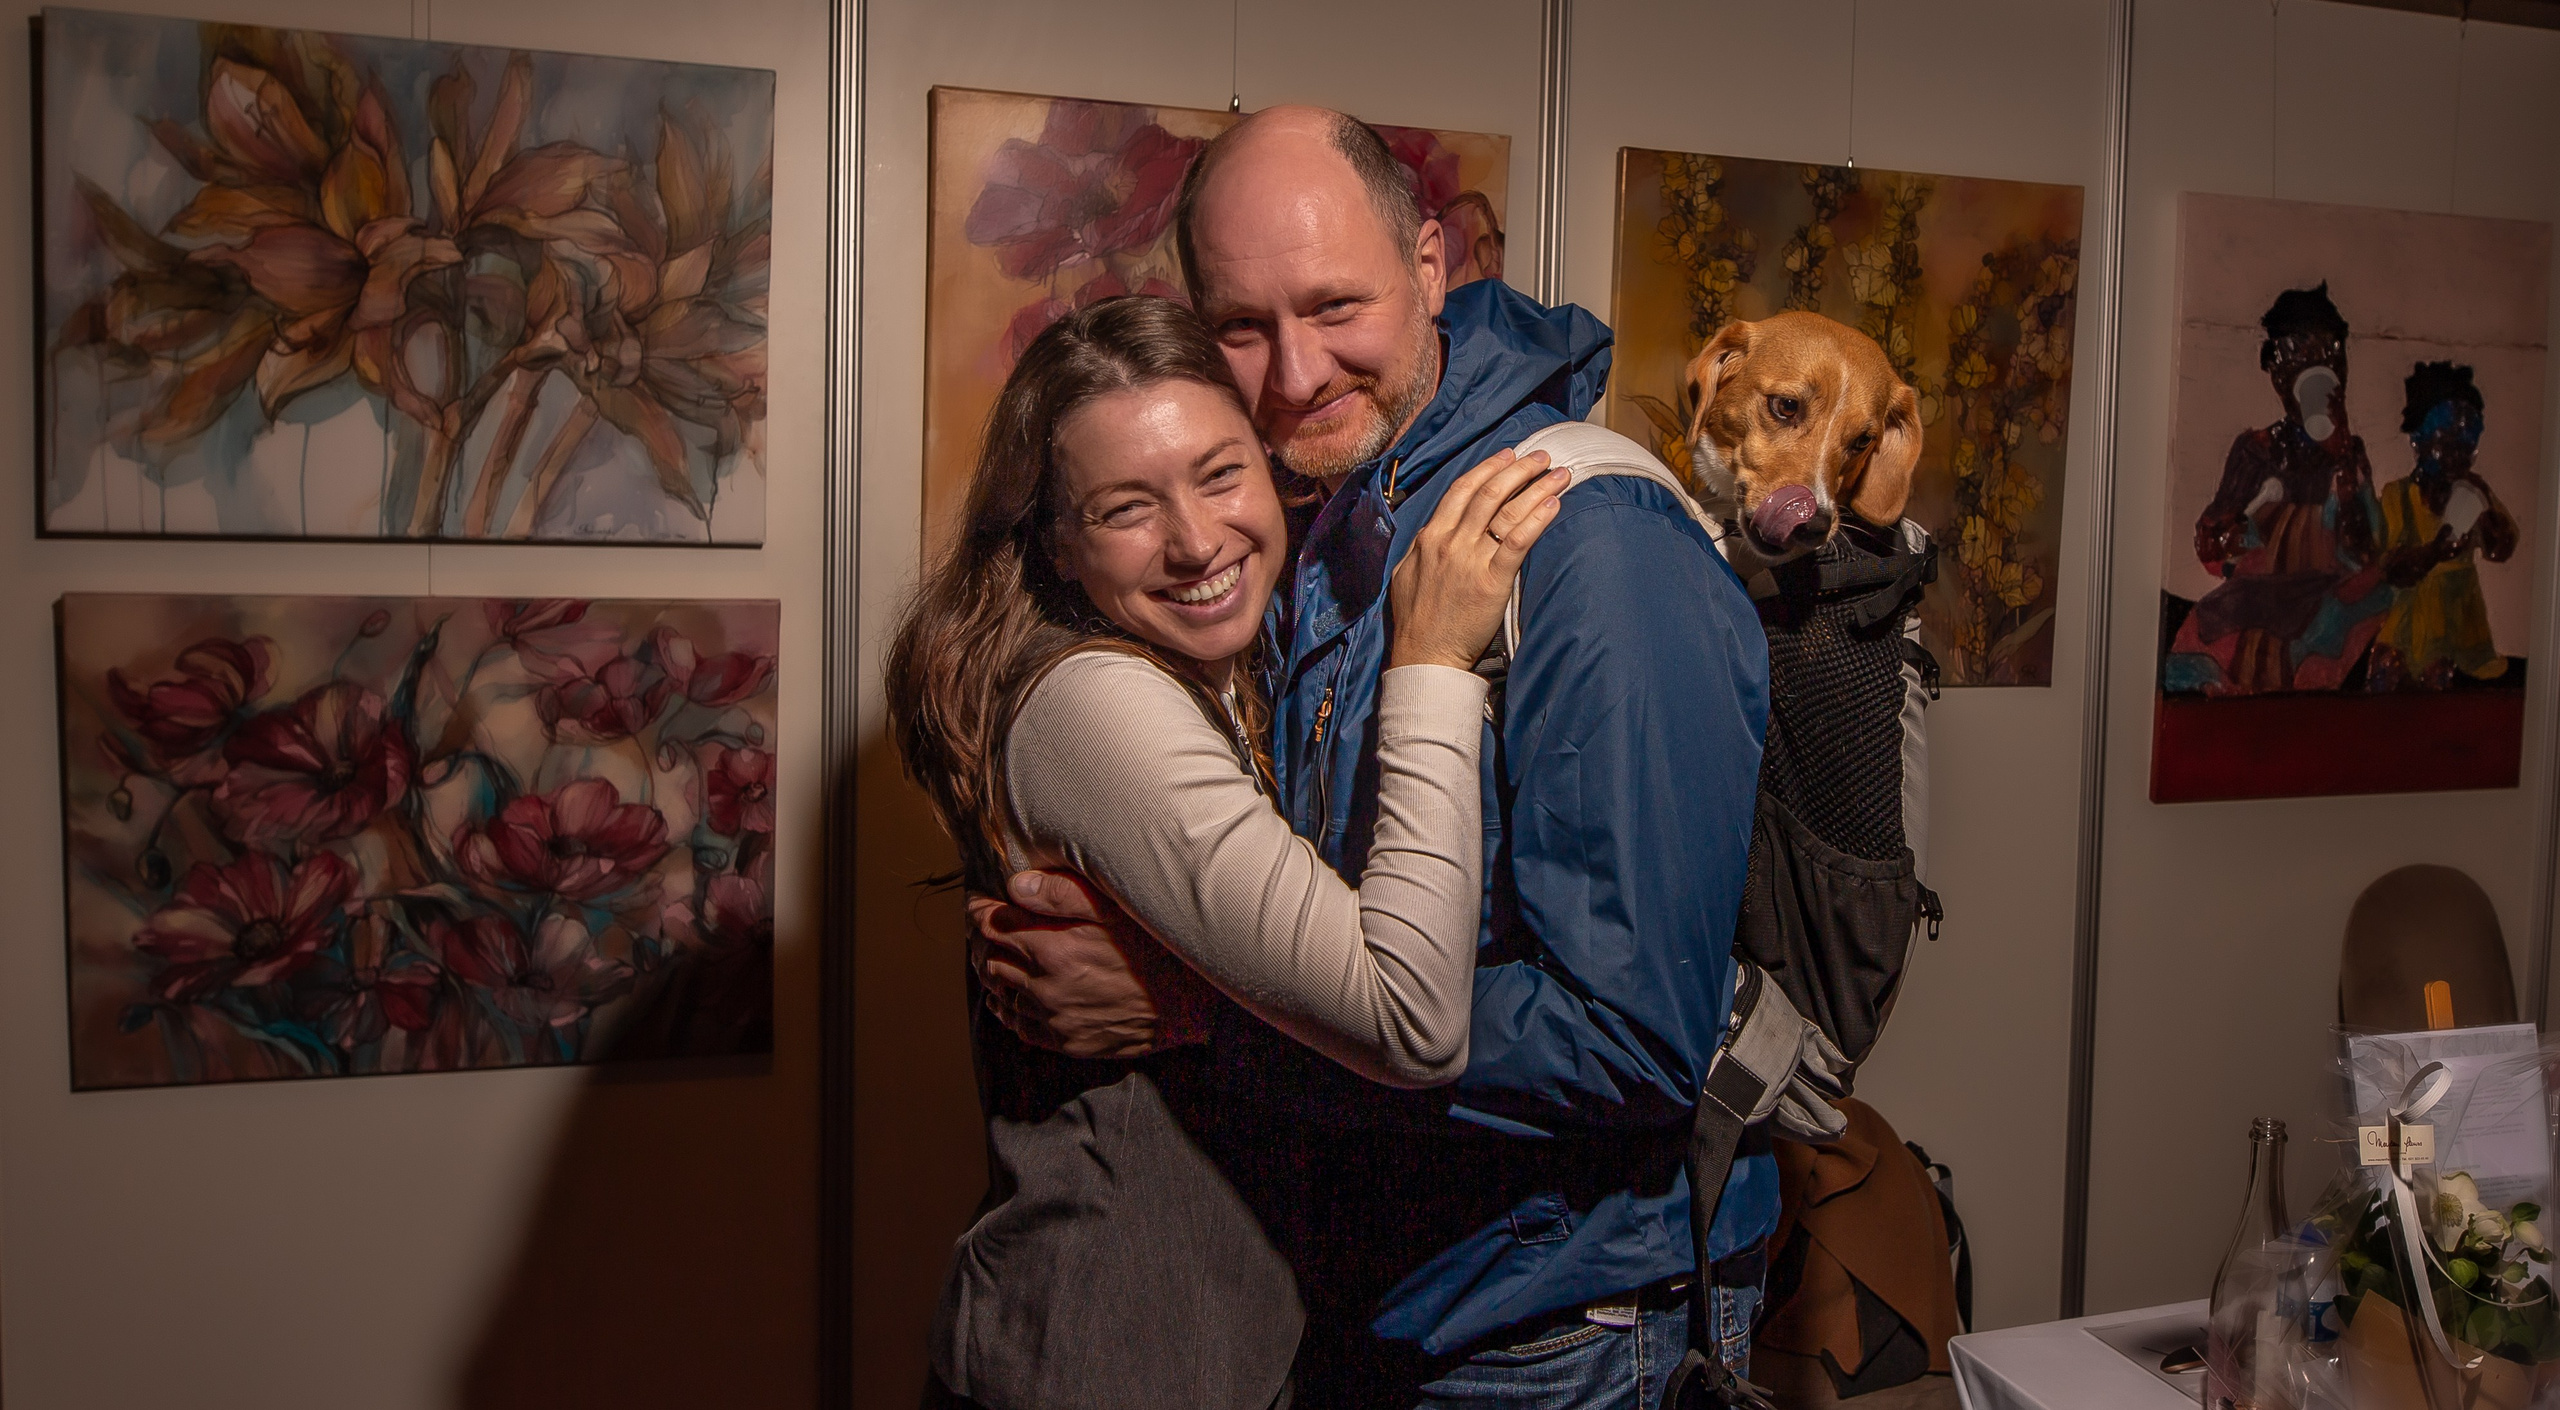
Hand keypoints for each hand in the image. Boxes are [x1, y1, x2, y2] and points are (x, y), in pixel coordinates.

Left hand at [969, 869, 1211, 1058]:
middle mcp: (1046, 987)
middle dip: (980, 939)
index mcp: (1053, 948)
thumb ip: (1062, 894)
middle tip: (983, 924)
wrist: (1196, 1004)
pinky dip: (1007, 1007)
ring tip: (992, 954)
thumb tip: (1017, 885)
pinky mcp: (1067, 1041)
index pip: (991, 926)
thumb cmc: (1160, 947)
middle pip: (988, 960)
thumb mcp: (1117, 907)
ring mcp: (1055, 1018)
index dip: (978, 910)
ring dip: (990, 971)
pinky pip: (1020, 1026)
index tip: (979, 900)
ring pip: (1000, 994)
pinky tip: (1011, 994)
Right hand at [1388, 448, 1567, 669]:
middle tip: (1541, 457)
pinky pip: (1517, 542)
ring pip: (1506, 511)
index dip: (1488, 468)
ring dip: (1536, 487)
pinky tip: (1553, 505)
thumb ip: (1422, 548)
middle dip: (1519, 469)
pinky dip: (1536, 520)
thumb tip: (1434, 531)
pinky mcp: (1491, 582)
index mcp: (1430, 537)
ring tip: (1558, 474)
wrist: (1424, 655)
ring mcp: (1470, 560)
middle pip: (1488, 492)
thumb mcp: (1406, 573)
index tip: (1508, 456)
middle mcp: (1450, 542)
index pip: (1462, 490)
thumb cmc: (1416, 620)